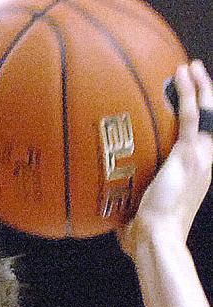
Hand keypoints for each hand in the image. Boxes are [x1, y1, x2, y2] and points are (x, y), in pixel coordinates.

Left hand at [119, 60, 212, 258]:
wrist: (155, 239)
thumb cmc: (144, 237)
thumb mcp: (137, 215)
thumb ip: (127, 205)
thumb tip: (105, 208)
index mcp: (195, 175)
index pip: (202, 141)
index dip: (200, 123)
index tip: (190, 107)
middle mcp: (204, 163)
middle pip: (211, 121)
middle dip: (206, 96)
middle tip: (196, 76)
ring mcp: (200, 157)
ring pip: (207, 112)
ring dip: (201, 87)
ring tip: (191, 67)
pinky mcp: (190, 153)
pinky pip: (192, 114)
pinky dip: (189, 92)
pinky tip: (181, 73)